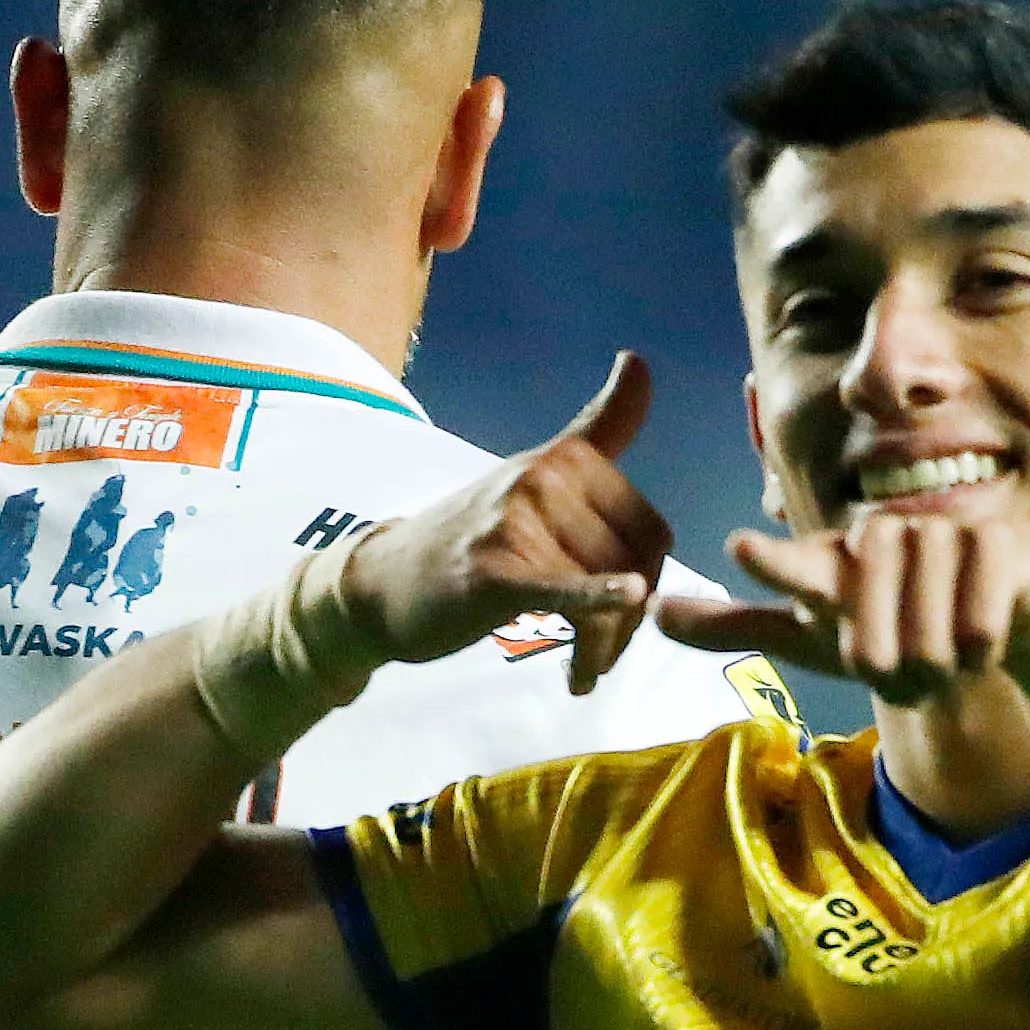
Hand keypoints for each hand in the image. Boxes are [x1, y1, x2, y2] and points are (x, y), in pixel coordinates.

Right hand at [337, 351, 672, 691]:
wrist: (379, 585)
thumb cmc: (468, 538)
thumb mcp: (534, 476)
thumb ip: (596, 427)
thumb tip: (639, 357)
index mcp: (561, 460)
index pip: (649, 529)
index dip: (650, 578)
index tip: (625, 608)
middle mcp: (541, 479)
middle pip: (633, 565)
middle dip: (628, 623)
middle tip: (598, 654)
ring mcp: (514, 522)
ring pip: (604, 591)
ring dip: (603, 648)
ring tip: (583, 672)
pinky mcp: (492, 571)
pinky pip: (562, 587)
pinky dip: (598, 596)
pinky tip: (625, 600)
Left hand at [657, 508, 1029, 704]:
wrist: (1010, 601)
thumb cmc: (900, 615)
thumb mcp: (816, 630)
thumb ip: (739, 624)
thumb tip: (652, 616)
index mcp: (833, 564)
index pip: (799, 567)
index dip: (773, 563)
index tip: (740, 548)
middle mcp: (882, 540)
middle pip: (870, 640)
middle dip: (890, 676)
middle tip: (905, 681)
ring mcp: (942, 534)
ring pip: (927, 636)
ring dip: (938, 666)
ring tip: (949, 659)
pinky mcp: (999, 542)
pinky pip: (979, 622)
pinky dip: (981, 647)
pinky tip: (987, 638)